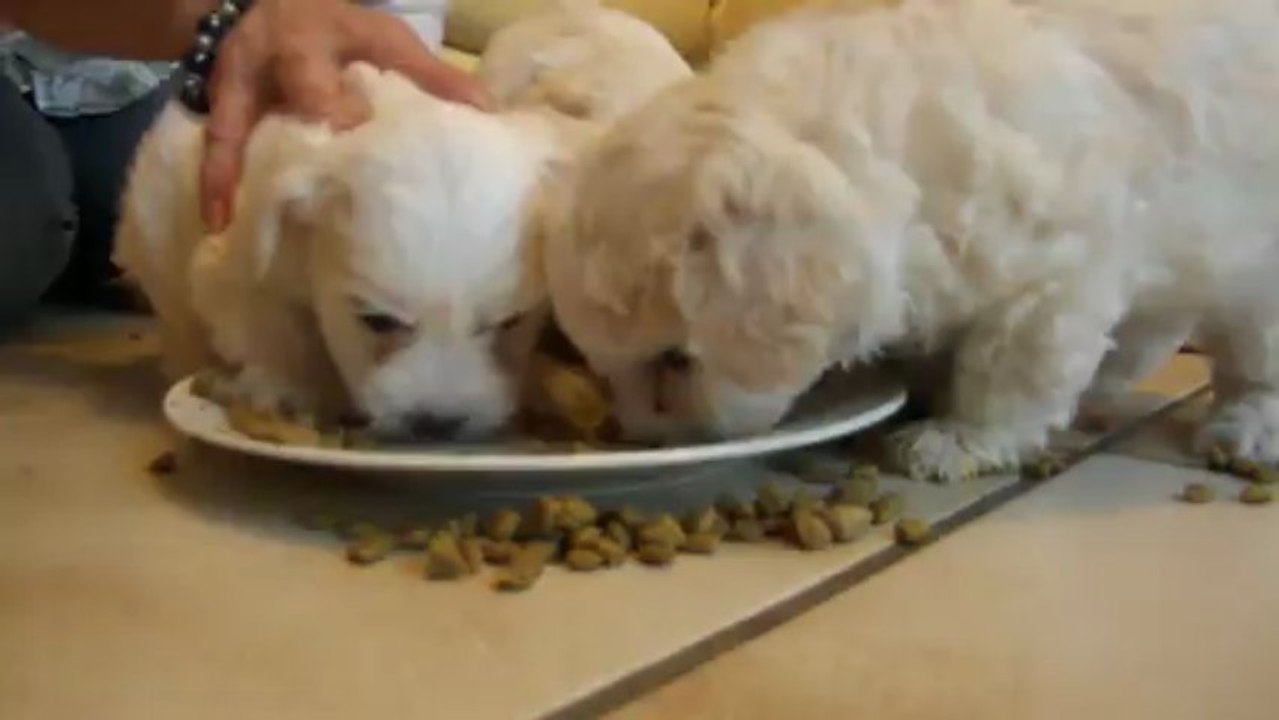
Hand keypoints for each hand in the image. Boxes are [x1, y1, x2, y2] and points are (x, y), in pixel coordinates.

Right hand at [199, 0, 489, 231]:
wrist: (272, 7)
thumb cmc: (340, 30)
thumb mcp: (383, 38)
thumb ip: (429, 74)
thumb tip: (485, 111)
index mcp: (307, 40)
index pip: (316, 74)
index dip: (330, 105)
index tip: (353, 135)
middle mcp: (262, 61)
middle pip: (262, 103)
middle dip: (275, 148)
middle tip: (291, 196)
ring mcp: (233, 88)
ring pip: (228, 129)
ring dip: (224, 176)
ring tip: (223, 222)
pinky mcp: (222, 112)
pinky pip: (216, 148)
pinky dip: (215, 185)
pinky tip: (217, 225)